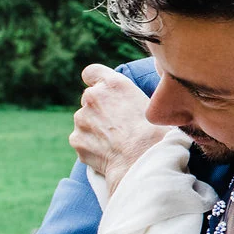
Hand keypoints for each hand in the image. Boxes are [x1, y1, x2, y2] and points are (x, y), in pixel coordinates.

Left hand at [70, 64, 167, 193]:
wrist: (144, 162)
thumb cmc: (158, 135)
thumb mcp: (153, 105)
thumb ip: (134, 97)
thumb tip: (137, 102)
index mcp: (114, 84)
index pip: (91, 72)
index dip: (96, 81)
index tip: (104, 91)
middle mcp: (93, 96)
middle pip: (90, 98)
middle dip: (100, 109)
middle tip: (119, 125)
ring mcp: (81, 119)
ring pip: (85, 120)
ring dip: (96, 128)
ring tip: (117, 143)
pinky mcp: (76, 139)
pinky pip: (82, 140)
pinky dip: (91, 146)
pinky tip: (109, 154)